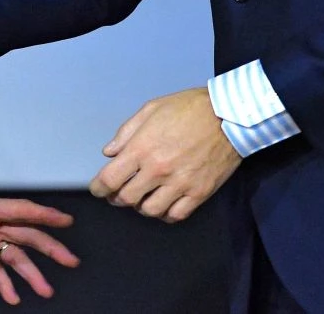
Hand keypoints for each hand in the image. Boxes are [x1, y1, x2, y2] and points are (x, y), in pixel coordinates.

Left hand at [0, 172, 78, 304]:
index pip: (19, 210)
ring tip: (46, 290)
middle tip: (71, 261)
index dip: (44, 214)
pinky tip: (12, 296)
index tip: (66, 220)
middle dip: (49, 247)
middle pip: (25, 234)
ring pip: (13, 254)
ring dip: (30, 272)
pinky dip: (3, 282)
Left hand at [89, 87, 241, 222]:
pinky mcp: (199, 193)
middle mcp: (158, 170)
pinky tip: (162, 205)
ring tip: (139, 198)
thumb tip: (109, 153)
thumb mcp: (150, 110)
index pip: (111, 178)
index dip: (99, 188)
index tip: (97, 189)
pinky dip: (165, 214)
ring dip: (140, 207)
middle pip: (127, 198)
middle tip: (115, 194)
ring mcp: (179, 184)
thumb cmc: (186, 108)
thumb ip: (126, 133)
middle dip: (116, 198)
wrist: (226, 116)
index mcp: (142, 148)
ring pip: (150, 210)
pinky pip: (176, 214)